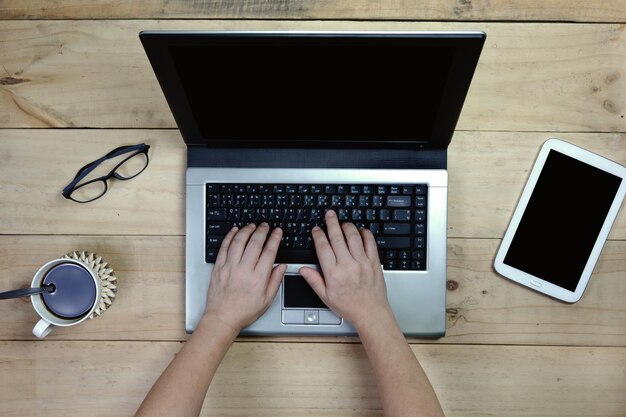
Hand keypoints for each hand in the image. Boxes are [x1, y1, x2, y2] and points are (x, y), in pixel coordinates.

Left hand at [204, 223, 286, 331]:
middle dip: (262, 231)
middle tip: (266, 225)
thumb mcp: (266, 300)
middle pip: (255, 243)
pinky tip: (235, 231)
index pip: (269, 252)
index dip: (275, 239)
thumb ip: (275, 281)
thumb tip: (282, 266)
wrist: (222, 318)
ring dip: (246, 230)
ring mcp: (230, 267)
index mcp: (258, 278)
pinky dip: (230, 237)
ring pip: (239, 242)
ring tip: (252, 226)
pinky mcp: (219, 267)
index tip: (277, 232)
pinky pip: (224, 247)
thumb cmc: (244, 311)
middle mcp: (244, 270)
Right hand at [299, 210, 390, 328]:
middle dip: (331, 223)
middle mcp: (348, 265)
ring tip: (342, 222)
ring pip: (353, 236)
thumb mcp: (326, 297)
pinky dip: (365, 233)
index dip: (318, 235)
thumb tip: (303, 270)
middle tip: (329, 214)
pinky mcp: (374, 262)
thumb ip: (314, 281)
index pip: (323, 247)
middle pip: (337, 237)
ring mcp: (362, 262)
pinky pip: (370, 242)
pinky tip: (361, 230)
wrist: (370, 313)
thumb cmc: (349, 306)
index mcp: (333, 273)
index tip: (316, 229)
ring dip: (347, 226)